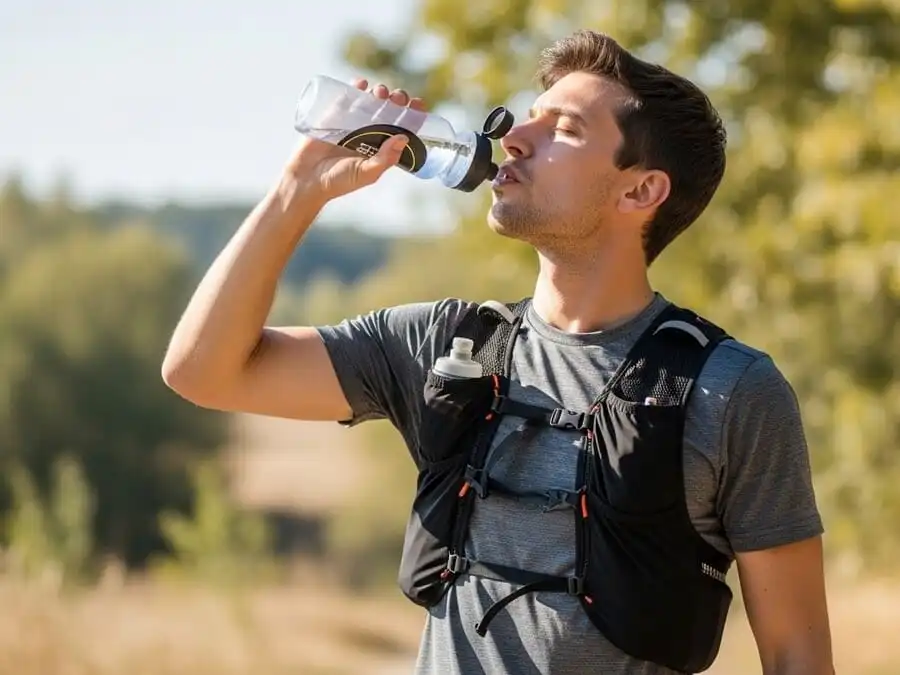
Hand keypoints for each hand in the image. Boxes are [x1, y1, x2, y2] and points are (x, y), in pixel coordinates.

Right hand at [283, 79, 427, 203]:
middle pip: (389, 110)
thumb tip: (404, 138)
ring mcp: (352, 123)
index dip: (412, 115)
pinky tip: (362, 84)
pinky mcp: (334, 115)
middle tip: (397, 97)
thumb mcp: (367, 173)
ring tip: (380, 92)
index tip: (418, 104)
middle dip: (397, 100)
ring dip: (379, 92)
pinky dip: (356, 88)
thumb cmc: (339, 181)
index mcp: (381, 147)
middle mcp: (369, 133)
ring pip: (371, 101)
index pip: (402, 127)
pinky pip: (348, 97)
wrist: (307, 179)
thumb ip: (385, 159)